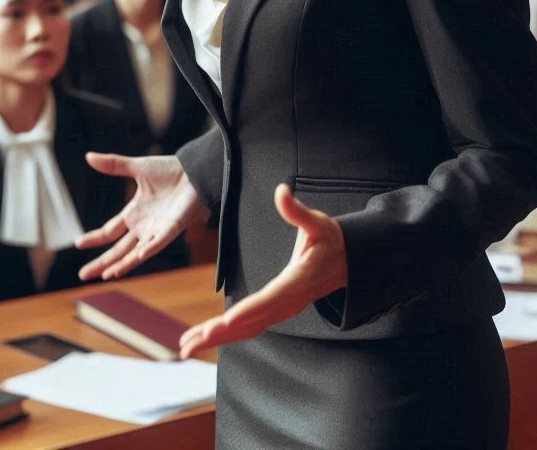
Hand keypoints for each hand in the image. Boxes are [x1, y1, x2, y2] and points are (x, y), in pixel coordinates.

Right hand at [76, 153, 207, 280]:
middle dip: (101, 262)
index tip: (78, 244)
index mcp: (134, 213)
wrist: (195, 170)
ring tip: (104, 276)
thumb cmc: (170, 170)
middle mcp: (144, 226)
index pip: (110, 231)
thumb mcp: (137, 167)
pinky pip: (157, 243)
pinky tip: (136, 258)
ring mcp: (157, 230)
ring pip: (135, 253)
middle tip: (83, 275)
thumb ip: (114, 165)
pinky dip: (146, 251)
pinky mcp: (172, 229)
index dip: (95, 238)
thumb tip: (88, 156)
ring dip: (120, 265)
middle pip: (118, 249)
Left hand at [178, 184, 346, 358]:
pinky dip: (228, 334)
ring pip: (247, 329)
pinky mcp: (278, 311)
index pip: (270, 299)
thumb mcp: (318, 222)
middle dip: (220, 333)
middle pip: (251, 322)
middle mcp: (289, 302)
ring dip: (217, 338)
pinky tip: (208, 337)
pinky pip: (251, 327)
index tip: (227, 321)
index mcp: (297, 281)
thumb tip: (281, 190)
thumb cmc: (332, 240)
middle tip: (189, 343)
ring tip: (186, 346)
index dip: (248, 310)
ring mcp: (284, 310)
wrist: (351, 263)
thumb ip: (297, 210)